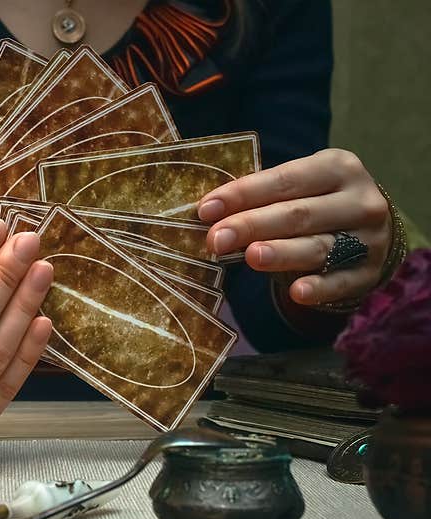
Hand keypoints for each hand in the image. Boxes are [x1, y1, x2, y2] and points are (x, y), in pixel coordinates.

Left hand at [198, 149, 391, 305]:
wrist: (371, 234)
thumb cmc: (318, 205)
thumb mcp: (299, 189)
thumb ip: (262, 198)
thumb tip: (209, 212)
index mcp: (336, 168)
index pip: (284, 180)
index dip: (243, 194)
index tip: (206, 209)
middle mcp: (359, 200)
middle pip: (298, 214)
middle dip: (252, 225)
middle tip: (216, 239)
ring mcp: (369, 238)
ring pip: (318, 247)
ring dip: (282, 253)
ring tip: (251, 256)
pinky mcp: (369, 273)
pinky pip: (341, 282)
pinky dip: (320, 288)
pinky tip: (297, 292)